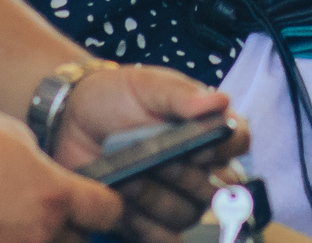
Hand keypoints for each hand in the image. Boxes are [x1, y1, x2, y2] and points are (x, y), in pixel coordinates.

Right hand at [0, 105, 120, 242]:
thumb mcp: (2, 129)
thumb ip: (35, 154)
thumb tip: (42, 168)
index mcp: (52, 195)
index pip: (108, 211)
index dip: (107, 205)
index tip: (98, 202)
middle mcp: (39, 235)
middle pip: (77, 241)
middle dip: (67, 228)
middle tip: (40, 211)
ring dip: (34, 238)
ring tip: (4, 220)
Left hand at [55, 66, 247, 242]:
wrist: (71, 119)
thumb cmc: (114, 96)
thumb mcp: (146, 85)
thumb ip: (181, 94)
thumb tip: (219, 100)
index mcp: (207, 127)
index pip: (240, 140)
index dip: (225, 147)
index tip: (200, 143)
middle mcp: (199, 165)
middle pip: (218, 186)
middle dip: (187, 176)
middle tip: (161, 161)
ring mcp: (176, 195)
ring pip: (188, 212)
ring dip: (158, 198)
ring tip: (130, 177)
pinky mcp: (150, 219)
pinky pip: (164, 237)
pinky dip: (146, 226)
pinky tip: (126, 207)